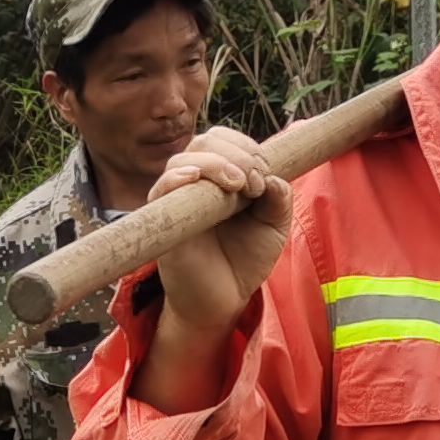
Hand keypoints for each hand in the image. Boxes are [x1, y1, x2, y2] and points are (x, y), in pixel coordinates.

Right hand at [136, 128, 290, 411]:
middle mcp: (195, 182)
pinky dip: (177, 177)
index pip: (225, 140)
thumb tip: (273, 177)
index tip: (266, 172)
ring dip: (215, 163)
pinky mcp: (163, 221)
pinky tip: (195, 178)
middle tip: (255, 182)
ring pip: (183, 160)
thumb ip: (278, 198)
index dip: (247, 147)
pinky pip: (160, 189)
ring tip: (239, 185)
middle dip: (237, 153)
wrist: (224, 299)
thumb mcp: (273, 226)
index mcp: (220, 176)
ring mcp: (177, 200)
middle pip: (205, 142)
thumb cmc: (244, 260)